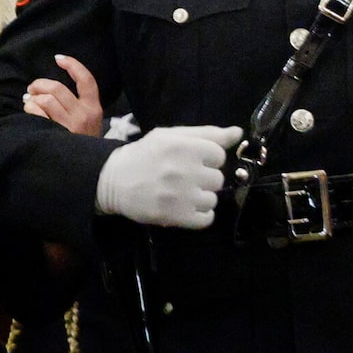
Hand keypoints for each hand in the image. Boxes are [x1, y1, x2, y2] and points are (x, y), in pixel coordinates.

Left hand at [23, 56, 104, 135]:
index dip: (72, 65)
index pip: (86, 79)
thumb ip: (76, 105)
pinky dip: (30, 110)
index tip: (58, 58)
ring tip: (29, 104)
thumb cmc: (83, 143)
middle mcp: (84, 115)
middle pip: (57, 88)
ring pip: (46, 100)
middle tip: (31, 89)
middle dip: (39, 85)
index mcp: (94, 108)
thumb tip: (45, 89)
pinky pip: (38, 114)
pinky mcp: (57, 135)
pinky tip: (29, 114)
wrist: (89, 171)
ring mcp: (70, 126)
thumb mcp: (89, 123)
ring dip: (32, 99)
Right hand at [96, 125, 240, 229]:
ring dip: (201, 198)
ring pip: (212, 200)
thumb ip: (207, 133)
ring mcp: (181, 196)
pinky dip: (200, 216)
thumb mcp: (172, 135)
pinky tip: (187, 208)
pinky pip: (206, 219)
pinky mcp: (176, 217)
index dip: (207, 158)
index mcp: (185, 147)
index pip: (219, 155)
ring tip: (183, 194)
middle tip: (185, 178)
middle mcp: (185, 170)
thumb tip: (238, 133)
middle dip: (204, 178)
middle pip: (218, 179)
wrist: (114, 180)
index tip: (192, 161)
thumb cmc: (145, 154)